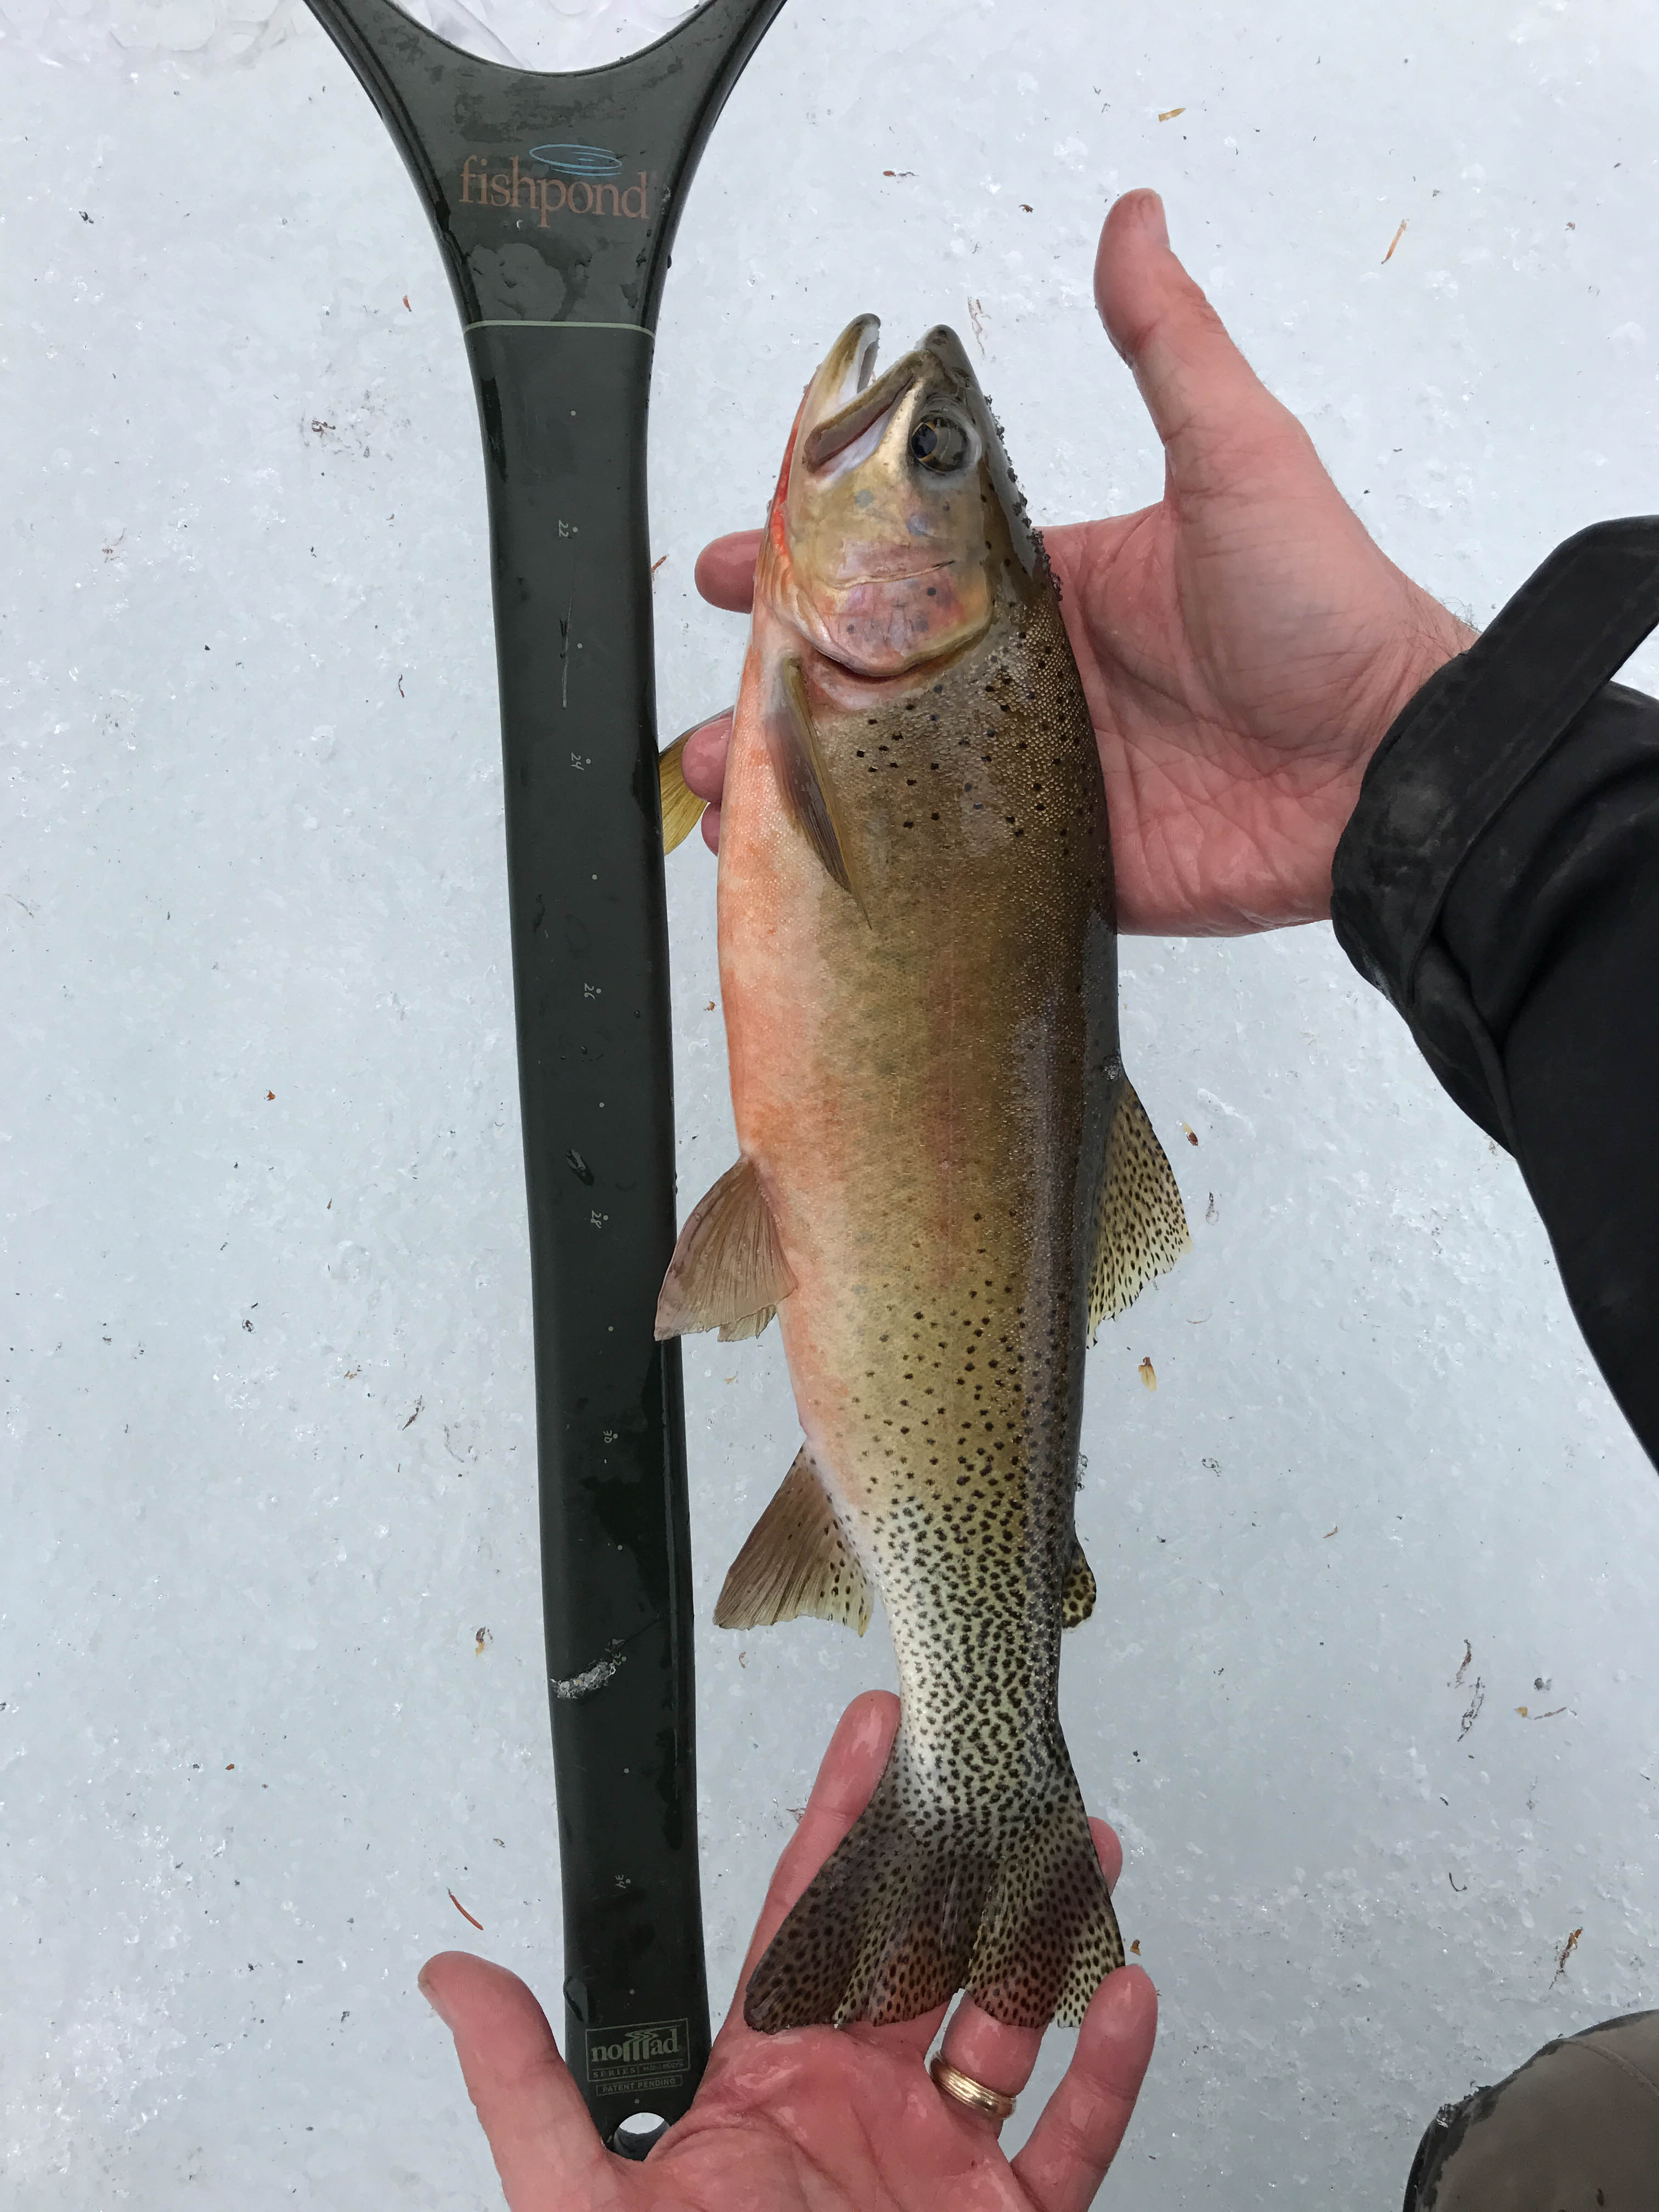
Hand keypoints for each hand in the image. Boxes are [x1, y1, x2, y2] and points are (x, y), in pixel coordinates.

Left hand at [419, 1691, 1157, 2211]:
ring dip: (1048, 1936)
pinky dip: (1107, 2069)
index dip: (843, 1821)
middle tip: (1000, 1771)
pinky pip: (1072, 2139)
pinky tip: (1125, 1995)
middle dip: (965, 1855)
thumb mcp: (585, 2203)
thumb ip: (527, 2085)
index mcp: (766, 2085)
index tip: (874, 1738)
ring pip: (1006, 2024)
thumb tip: (452, 1981)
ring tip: (1084, 1853)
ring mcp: (937, 2167)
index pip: (810, 1918)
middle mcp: (857, 2107)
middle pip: (922, 1948)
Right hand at [680, 188, 1474, 934]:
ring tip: (726, 804)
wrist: (1387, 771)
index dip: (816, 571)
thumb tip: (1134, 221)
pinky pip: (951, 873)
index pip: (905, 576)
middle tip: (712, 721)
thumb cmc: (1325, 612)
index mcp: (1054, 590)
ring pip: (892, 790)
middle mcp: (1034, 683)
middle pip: (876, 691)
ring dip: (803, 797)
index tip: (730, 567)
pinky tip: (804, 881)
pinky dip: (874, 880)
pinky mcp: (1064, 864)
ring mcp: (1040, 780)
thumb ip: (1169, 350)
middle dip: (780, 702)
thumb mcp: (1237, 458)